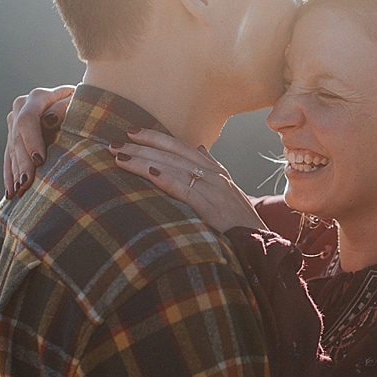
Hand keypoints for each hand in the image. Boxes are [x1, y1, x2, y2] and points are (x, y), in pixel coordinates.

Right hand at [4, 85, 74, 197]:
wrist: (78, 102)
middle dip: (22, 163)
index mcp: (38, 97)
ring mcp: (14, 121)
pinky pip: (9, 157)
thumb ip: (65, 109)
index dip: (32, 141)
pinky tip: (10, 193)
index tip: (39, 160)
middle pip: (17, 138)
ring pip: (11, 150)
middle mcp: (21, 107)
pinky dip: (10, 175)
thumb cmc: (85, 104)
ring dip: (14, 172)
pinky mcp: (13, 135)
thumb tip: (49, 120)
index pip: (27, 120)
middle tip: (26, 183)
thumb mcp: (80, 103)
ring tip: (18, 192)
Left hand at [113, 129, 266, 233]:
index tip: (133, 131)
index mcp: (217, 172)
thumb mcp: (229, 192)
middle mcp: (215, 176)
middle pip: (173, 153)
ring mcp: (215, 189)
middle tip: (114, 142)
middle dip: (142, 146)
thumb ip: (214, 171)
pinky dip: (166, 178)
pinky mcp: (213, 207)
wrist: (262, 245)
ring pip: (174, 167)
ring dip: (144, 160)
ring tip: (120, 156)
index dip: (157, 137)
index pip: (182, 147)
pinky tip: (149, 171)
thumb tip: (200, 148)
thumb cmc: (242, 223)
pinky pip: (186, 189)